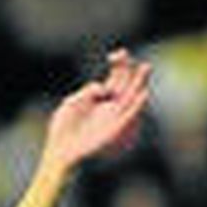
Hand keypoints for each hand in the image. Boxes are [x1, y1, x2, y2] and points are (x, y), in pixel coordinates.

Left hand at [44, 48, 150, 173]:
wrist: (60, 152)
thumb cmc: (62, 130)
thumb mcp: (70, 104)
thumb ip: (86, 92)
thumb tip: (104, 88)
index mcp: (100, 97)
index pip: (115, 77)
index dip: (119, 64)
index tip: (115, 54)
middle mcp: (111, 105)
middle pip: (125, 83)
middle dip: (130, 69)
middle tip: (131, 56)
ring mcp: (114, 117)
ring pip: (131, 97)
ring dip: (139, 82)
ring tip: (145, 67)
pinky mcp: (115, 129)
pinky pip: (129, 116)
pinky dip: (137, 105)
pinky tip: (143, 93)